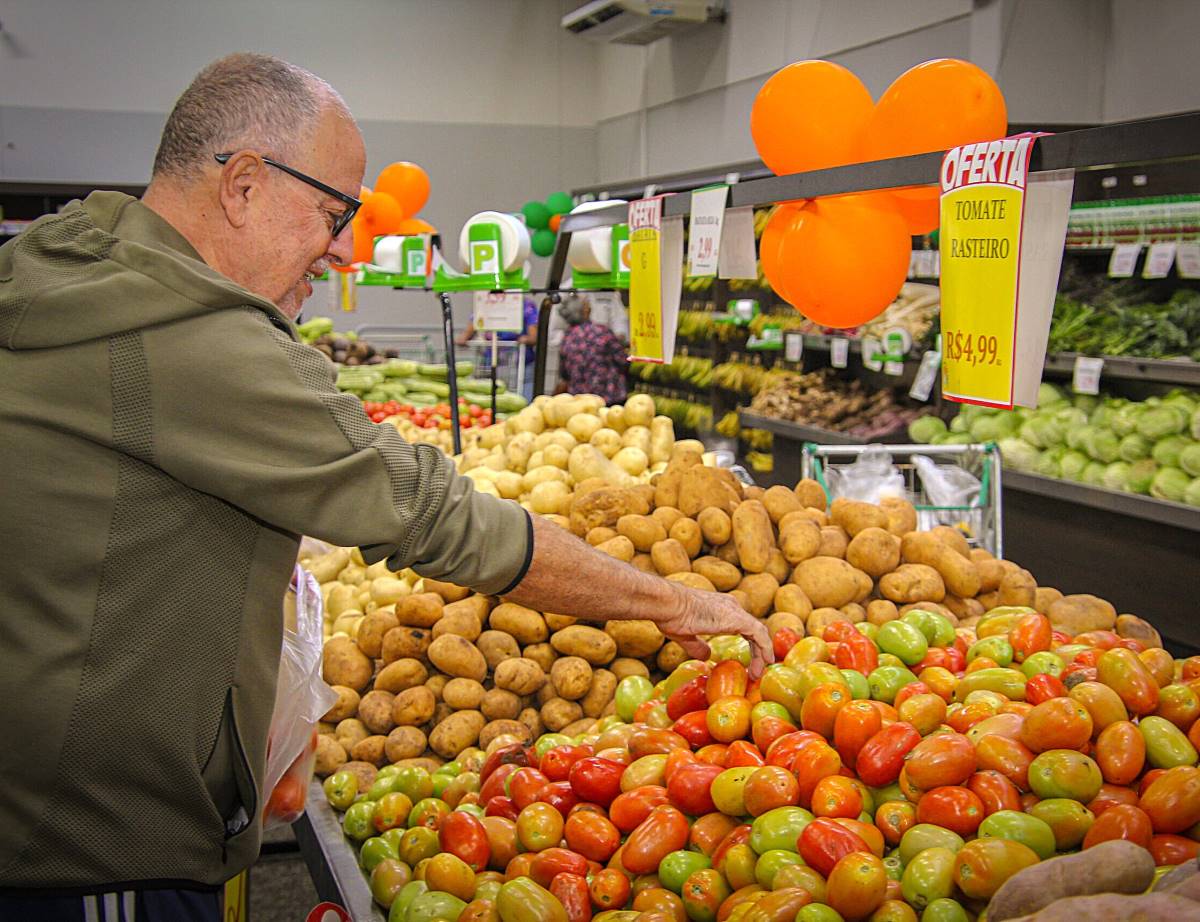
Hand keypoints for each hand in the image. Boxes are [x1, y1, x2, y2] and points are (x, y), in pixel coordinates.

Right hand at [654, 585, 773, 679]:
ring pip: (758, 633)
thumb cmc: (671, 616)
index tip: (748, 664)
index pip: (743, 627)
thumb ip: (698, 646)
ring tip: (758, 673)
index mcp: (720, 609)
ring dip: (761, 654)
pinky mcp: (737, 618)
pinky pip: (758, 633)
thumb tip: (707, 656)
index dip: (749, 645)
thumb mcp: (686, 636)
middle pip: (752, 631)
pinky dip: (765, 647)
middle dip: (756, 652)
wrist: (668, 604)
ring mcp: (735, 611)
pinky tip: (765, 661)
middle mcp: (730, 606)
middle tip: (755, 672)